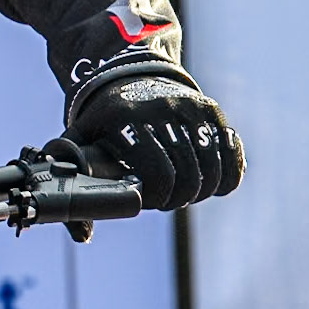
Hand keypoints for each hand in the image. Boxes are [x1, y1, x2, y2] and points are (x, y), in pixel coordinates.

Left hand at [68, 76, 244, 210]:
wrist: (126, 73)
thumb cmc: (101, 121)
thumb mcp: (79, 141)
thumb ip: (75, 186)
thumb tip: (82, 235)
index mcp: (124, 120)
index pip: (158, 174)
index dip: (157, 198)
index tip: (147, 200)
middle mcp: (160, 110)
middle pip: (188, 176)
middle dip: (179, 198)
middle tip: (168, 199)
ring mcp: (189, 108)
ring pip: (213, 168)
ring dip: (203, 190)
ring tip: (186, 191)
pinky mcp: (210, 109)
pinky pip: (232, 153)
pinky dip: (228, 173)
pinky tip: (212, 181)